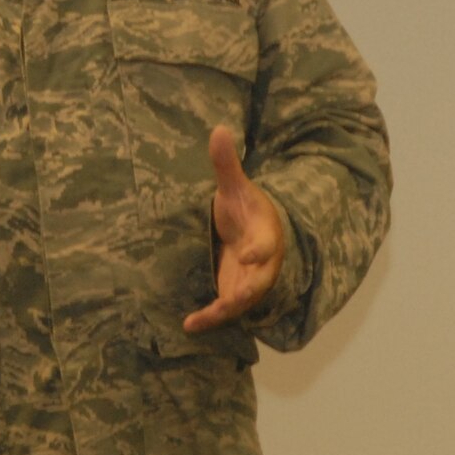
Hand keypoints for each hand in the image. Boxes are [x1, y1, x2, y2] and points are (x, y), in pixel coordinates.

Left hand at [183, 125, 285, 334]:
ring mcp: (248, 281)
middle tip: (234, 297)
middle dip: (248, 289)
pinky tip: (188, 326)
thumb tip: (219, 128)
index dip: (260, 250)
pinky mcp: (232, 293)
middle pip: (259, 280)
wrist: (252, 231)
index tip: (249, 254)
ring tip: (206, 318)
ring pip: (242, 301)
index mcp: (265, 235)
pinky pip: (223, 310)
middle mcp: (261, 263)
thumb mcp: (235, 187)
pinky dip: (209, 319)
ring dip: (226, 309)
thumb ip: (227, 165)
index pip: (266, 243)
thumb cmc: (244, 209)